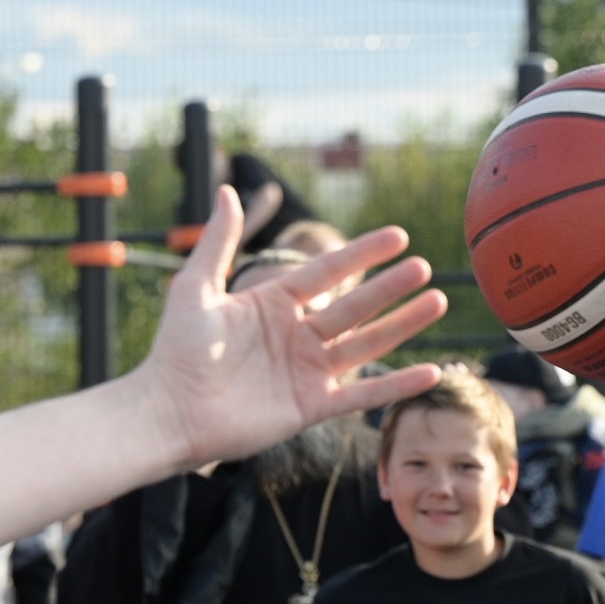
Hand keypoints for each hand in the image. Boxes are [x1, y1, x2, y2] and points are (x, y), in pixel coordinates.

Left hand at [138, 186, 447, 469]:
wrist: (167, 413)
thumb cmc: (176, 351)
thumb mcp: (196, 288)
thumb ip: (218, 242)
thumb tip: (227, 190)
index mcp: (274, 304)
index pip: (328, 272)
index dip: (362, 253)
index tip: (398, 235)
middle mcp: (297, 335)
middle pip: (355, 306)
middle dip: (390, 287)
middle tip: (424, 267)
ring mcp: (307, 372)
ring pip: (367, 343)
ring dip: (403, 325)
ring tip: (436, 302)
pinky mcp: (312, 408)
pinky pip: (363, 393)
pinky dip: (397, 385)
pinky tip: (430, 371)